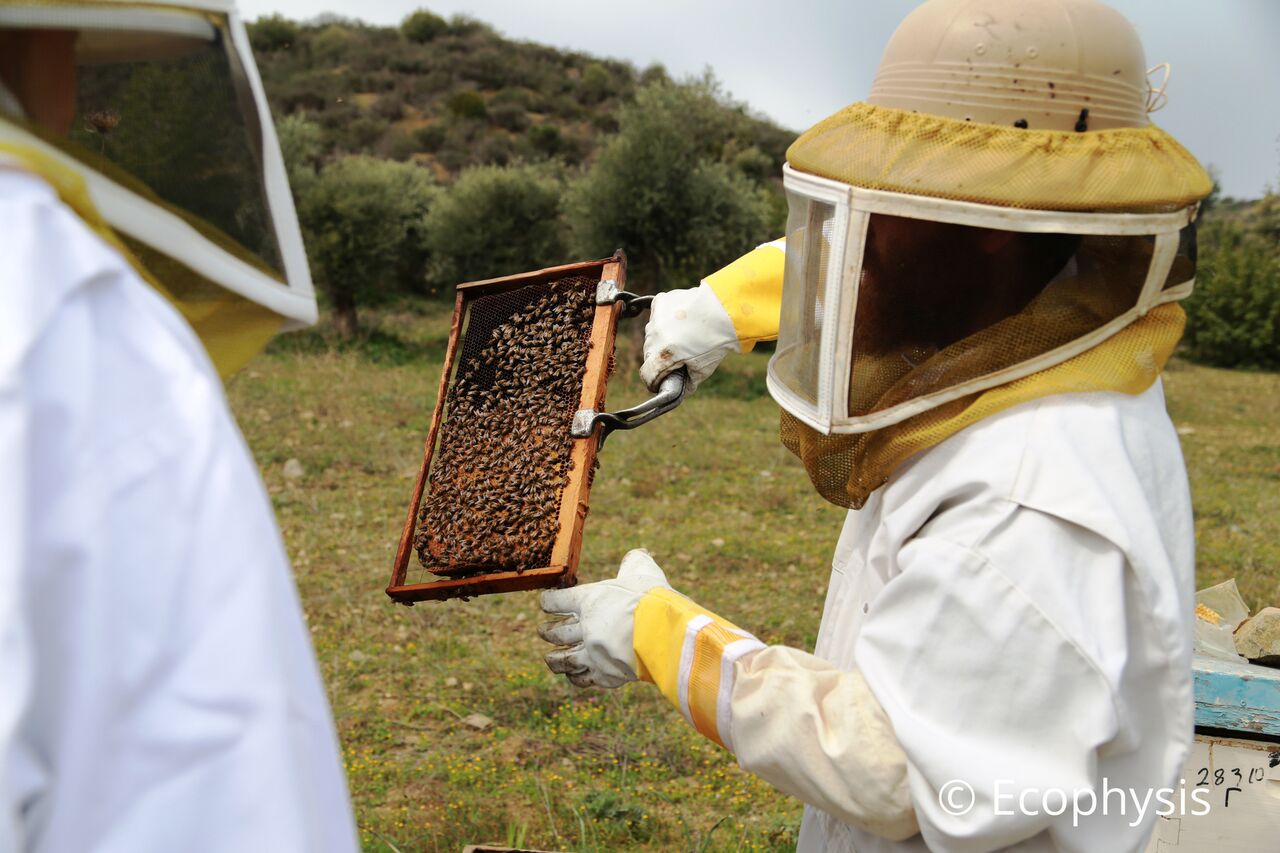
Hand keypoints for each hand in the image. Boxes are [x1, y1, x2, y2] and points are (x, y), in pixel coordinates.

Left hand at [538, 549, 671, 687]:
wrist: (664, 632)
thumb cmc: (653, 598)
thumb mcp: (643, 570)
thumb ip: (635, 562)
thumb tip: (639, 554)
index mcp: (589, 600)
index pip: (556, 601)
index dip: (548, 601)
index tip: (546, 602)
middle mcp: (585, 627)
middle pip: (556, 633)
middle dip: (547, 632)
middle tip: (542, 631)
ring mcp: (592, 652)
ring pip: (564, 659)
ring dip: (554, 659)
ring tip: (549, 658)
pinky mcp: (605, 673)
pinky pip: (583, 678)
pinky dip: (576, 676)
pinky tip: (573, 675)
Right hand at [640, 283, 738, 392]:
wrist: (726, 309)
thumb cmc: (716, 340)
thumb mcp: (703, 369)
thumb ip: (688, 383)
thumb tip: (679, 392)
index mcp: (664, 355)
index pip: (647, 374)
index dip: (653, 381)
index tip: (659, 382)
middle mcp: (654, 336)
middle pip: (649, 354)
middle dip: (660, 359)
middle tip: (678, 357)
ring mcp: (655, 318)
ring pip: (652, 335)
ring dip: (662, 340)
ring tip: (683, 336)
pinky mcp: (659, 302)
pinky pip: (656, 317)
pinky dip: (664, 321)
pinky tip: (680, 321)